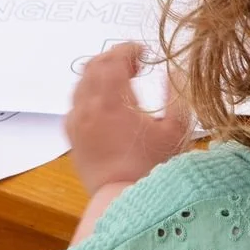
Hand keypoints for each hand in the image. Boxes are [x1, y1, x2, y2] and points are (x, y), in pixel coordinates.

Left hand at [65, 43, 191, 197]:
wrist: (124, 199)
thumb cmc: (153, 168)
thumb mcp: (176, 129)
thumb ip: (176, 95)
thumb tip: (173, 72)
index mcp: (112, 100)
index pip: (114, 59)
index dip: (128, 50)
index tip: (143, 52)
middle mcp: (88, 107)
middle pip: (94, 65)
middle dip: (114, 57)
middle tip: (134, 63)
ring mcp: (76, 121)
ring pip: (81, 83)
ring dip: (99, 73)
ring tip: (120, 79)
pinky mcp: (72, 136)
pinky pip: (75, 103)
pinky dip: (88, 93)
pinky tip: (104, 102)